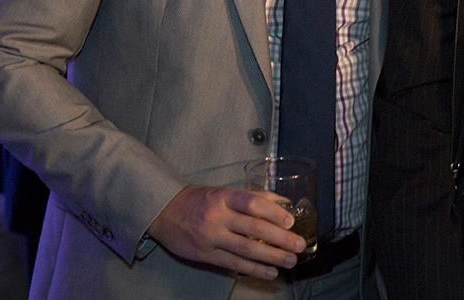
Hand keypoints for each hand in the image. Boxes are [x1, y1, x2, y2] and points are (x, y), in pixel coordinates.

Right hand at [147, 184, 305, 279]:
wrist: (164, 212)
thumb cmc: (200, 200)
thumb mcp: (224, 191)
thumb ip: (253, 196)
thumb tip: (283, 204)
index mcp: (224, 197)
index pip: (253, 203)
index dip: (274, 212)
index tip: (291, 221)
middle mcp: (218, 217)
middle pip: (254, 229)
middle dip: (280, 238)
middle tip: (299, 245)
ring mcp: (211, 238)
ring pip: (246, 250)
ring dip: (272, 257)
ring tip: (290, 261)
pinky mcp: (205, 255)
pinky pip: (234, 264)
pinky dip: (254, 270)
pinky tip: (270, 272)